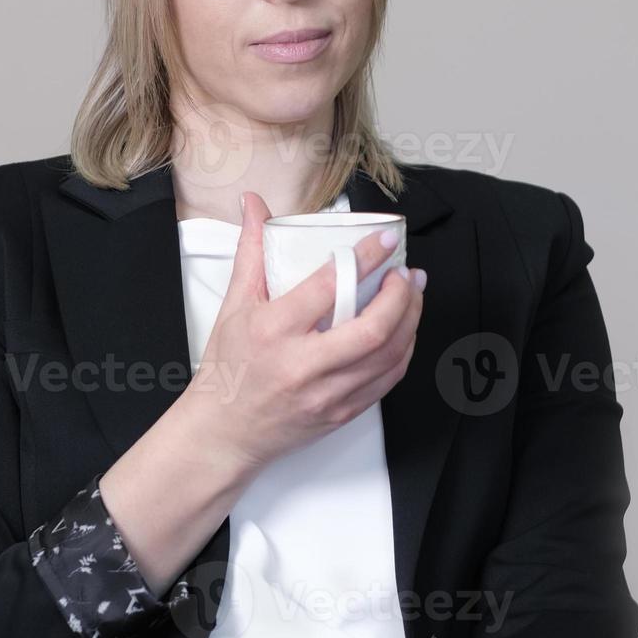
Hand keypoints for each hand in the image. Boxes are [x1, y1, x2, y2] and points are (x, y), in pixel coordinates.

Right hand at [182, 190, 424, 470]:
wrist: (224, 432)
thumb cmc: (227, 368)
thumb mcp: (234, 304)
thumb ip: (250, 250)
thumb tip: (254, 206)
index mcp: (275, 330)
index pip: (329, 287)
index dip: (365, 259)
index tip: (386, 241)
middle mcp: (303, 365)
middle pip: (372, 330)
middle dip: (401, 296)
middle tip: (407, 274)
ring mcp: (326, 394)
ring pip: (387, 357)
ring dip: (410, 321)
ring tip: (413, 296)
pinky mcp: (340, 413)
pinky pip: (386, 382)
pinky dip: (402, 352)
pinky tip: (404, 332)